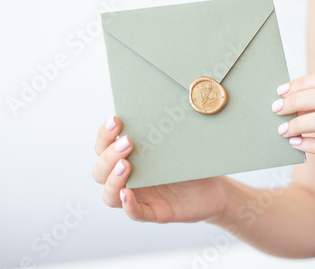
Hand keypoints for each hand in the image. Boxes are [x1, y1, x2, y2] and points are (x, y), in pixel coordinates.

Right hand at [92, 116, 226, 222]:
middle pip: (100, 171)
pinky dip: (128, 204)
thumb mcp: (179, 143)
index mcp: (129, 157)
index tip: (115, 120)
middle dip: (108, 156)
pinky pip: (134, 213)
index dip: (104, 135)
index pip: (103, 147)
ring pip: (109, 195)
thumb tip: (170, 101)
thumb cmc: (192, 161)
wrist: (214, 187)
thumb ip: (168, 128)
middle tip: (128, 142)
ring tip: (125, 165)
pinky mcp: (153, 212)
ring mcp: (139, 196)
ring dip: (112, 180)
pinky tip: (127, 194)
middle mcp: (128, 178)